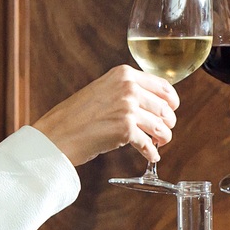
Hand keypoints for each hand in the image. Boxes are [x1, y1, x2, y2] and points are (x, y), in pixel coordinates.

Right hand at [33, 65, 179, 166]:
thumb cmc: (76, 115)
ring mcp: (128, 108)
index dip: (172, 101)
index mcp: (123, 74)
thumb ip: (125, 90)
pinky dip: (151, 152)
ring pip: (161, 126)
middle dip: (168, 123)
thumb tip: (153, 103)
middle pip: (165, 108)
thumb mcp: (102, 90)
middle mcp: (128, 87)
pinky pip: (149, 144)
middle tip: (163, 132)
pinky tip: (151, 156)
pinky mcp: (125, 129)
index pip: (163, 85)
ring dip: (163, 138)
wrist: (57, 133)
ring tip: (158, 144)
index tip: (172, 110)